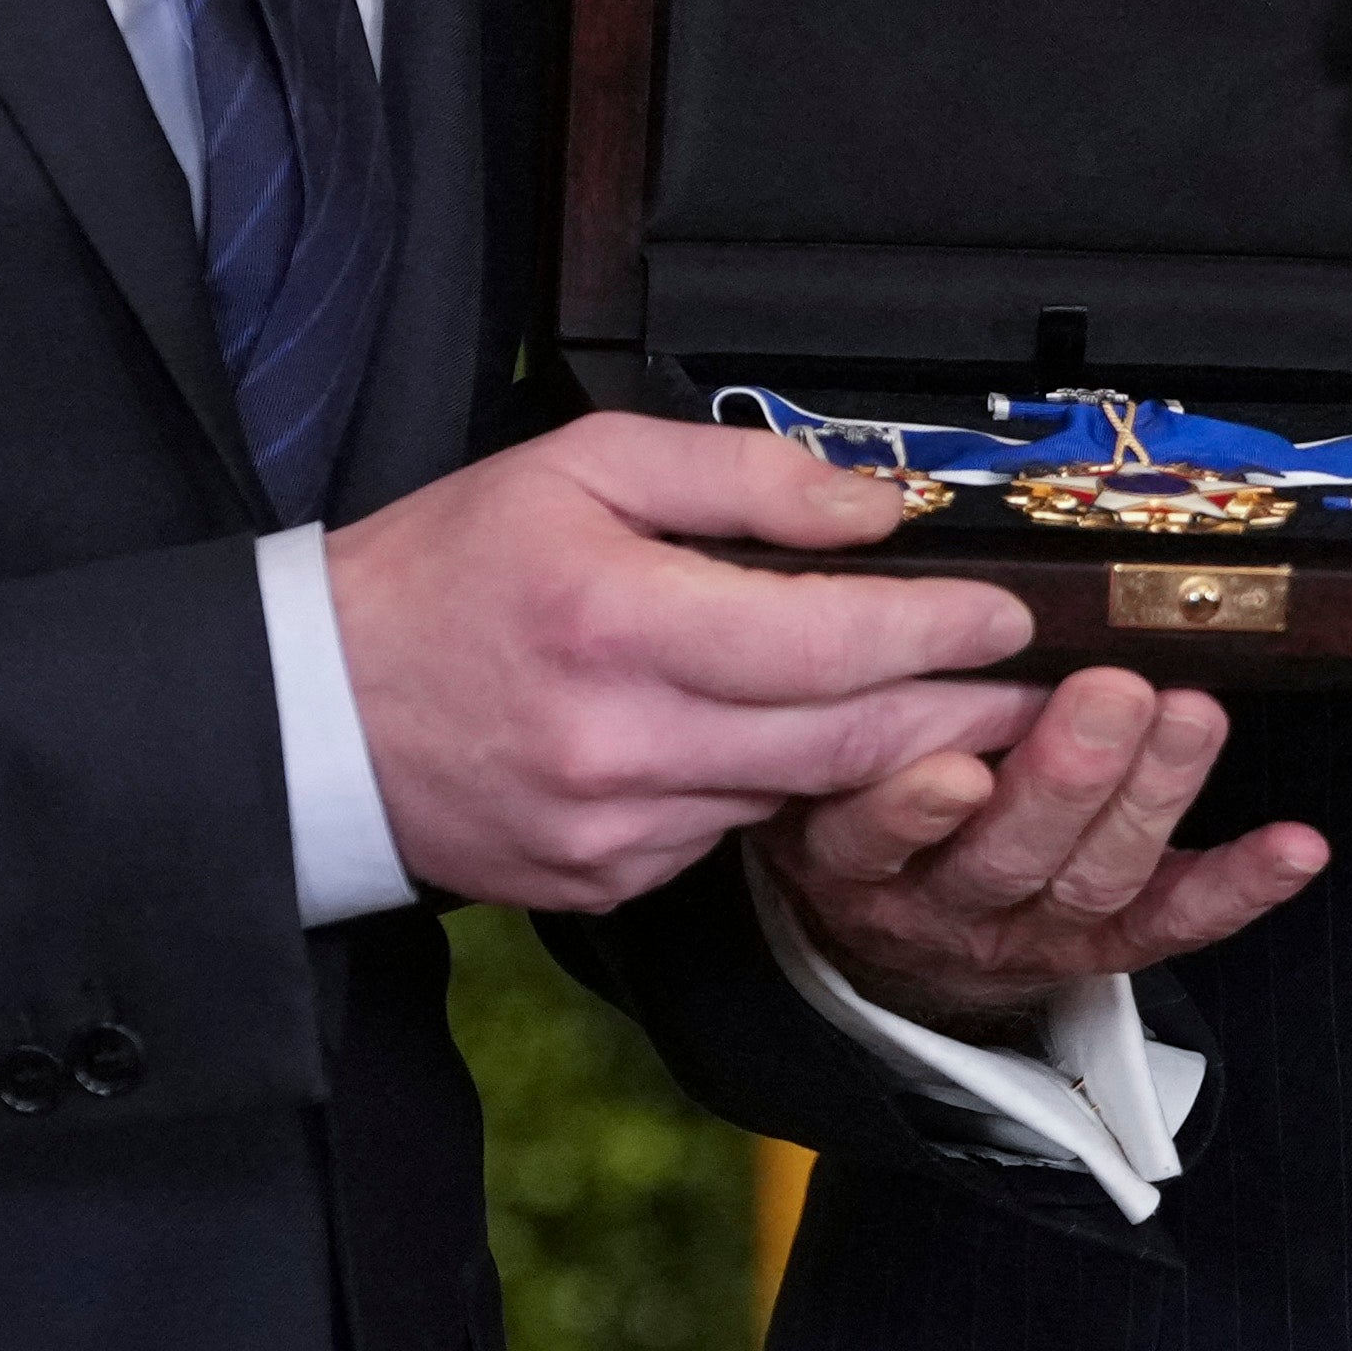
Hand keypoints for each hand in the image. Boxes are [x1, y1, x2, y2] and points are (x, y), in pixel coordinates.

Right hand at [327, 415, 1047, 912]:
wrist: (315, 710)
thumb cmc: (447, 569)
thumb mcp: (580, 465)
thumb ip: (736, 476)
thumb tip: (871, 506)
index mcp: (620, 620)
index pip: (831, 640)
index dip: (939, 630)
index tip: (1008, 613)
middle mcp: (623, 741)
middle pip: (844, 740)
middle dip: (957, 712)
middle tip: (1036, 687)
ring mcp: (614, 831)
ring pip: (793, 794)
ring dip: (874, 756)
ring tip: (940, 708)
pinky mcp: (602, 885)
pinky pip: (725, 834)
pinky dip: (764, 789)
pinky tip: (768, 744)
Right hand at [765, 665, 1329, 1039]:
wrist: (900, 924)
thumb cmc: (871, 798)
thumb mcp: (833, 757)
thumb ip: (867, 698)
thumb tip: (921, 602)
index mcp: (854, 855)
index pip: (873, 837)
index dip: (915, 808)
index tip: (959, 764)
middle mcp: (938, 904)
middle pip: (1004, 854)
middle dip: (1067, 773)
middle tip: (1115, 691)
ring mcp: (1024, 934)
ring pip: (1092, 882)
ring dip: (1154, 797)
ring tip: (1194, 717)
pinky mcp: (1100, 954)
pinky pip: (1172, 925)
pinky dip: (1239, 886)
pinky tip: (1294, 848)